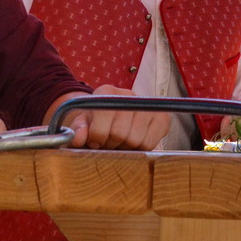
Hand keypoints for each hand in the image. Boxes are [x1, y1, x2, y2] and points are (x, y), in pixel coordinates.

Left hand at [58, 85, 173, 149]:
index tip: (94, 141)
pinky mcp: (162, 117)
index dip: (97, 136)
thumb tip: (78, 138)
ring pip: (135, 140)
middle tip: (108, 142)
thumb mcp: (81, 124)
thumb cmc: (95, 123)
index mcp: (106, 92)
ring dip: (125, 148)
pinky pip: (150, 144)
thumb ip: (77, 130)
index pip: (103, 120)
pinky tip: (134, 143)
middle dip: (111, 144)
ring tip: (120, 142)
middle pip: (120, 133)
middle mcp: (130, 94)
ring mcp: (148, 105)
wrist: (113, 118)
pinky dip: (140, 149)